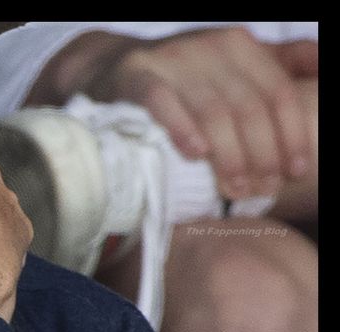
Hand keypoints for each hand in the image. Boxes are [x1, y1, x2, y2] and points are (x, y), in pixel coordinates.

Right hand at [53, 28, 317, 200]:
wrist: (109, 69)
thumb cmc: (180, 79)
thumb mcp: (233, 65)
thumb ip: (281, 63)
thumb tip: (325, 66)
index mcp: (240, 44)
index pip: (277, 92)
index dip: (291, 134)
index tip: (296, 171)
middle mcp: (210, 46)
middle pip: (248, 106)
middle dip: (261, 153)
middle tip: (263, 190)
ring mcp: (171, 60)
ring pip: (212, 111)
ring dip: (228, 155)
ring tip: (235, 190)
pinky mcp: (134, 76)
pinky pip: (162, 103)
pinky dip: (181, 128)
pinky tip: (195, 155)